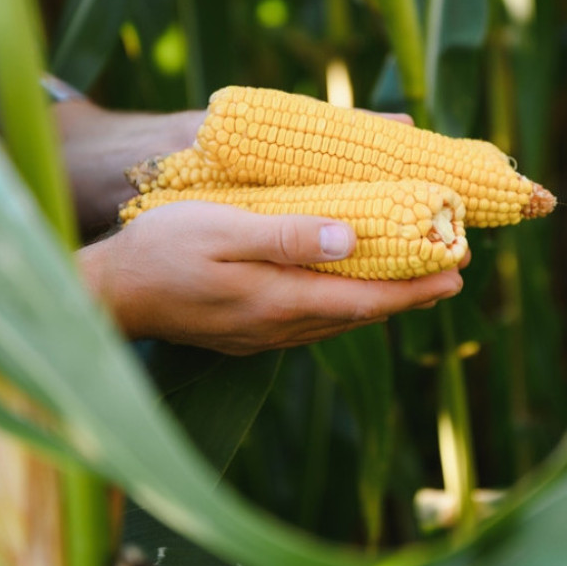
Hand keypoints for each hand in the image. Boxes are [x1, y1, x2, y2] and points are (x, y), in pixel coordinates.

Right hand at [78, 201, 464, 354]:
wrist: (108, 296)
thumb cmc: (161, 251)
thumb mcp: (223, 231)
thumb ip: (288, 235)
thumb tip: (352, 237)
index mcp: (281, 300)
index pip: (367, 299)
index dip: (416, 288)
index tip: (457, 272)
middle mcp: (281, 326)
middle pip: (362, 313)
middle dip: (410, 295)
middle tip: (452, 273)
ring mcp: (265, 335)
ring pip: (340, 319)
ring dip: (382, 301)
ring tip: (415, 283)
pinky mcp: (250, 333)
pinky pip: (315, 320)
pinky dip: (347, 303)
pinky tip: (352, 290)